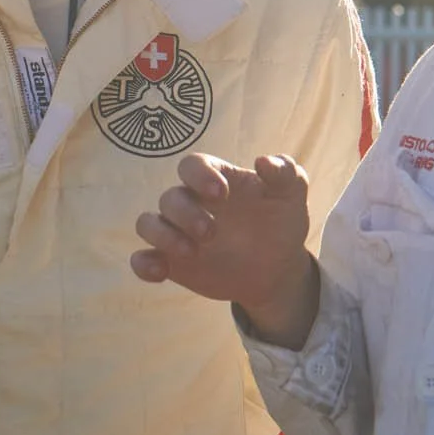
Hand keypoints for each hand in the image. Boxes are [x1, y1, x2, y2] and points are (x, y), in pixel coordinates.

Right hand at [129, 153, 318, 344]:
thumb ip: (286, 173)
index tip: (219, 194)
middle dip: (186, 213)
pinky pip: (141, 259)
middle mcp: (190, 203)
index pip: (192, 165)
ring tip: (191, 252)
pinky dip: (144, 264)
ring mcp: (177, 232)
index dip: (199, 175)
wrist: (277, 268)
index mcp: (215, 180)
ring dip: (163, 235)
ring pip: (148, 223)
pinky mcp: (171, 263)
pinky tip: (160, 272)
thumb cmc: (280, 221)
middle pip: (170, 198)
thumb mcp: (292, 195)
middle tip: (211, 233)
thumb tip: (264, 161)